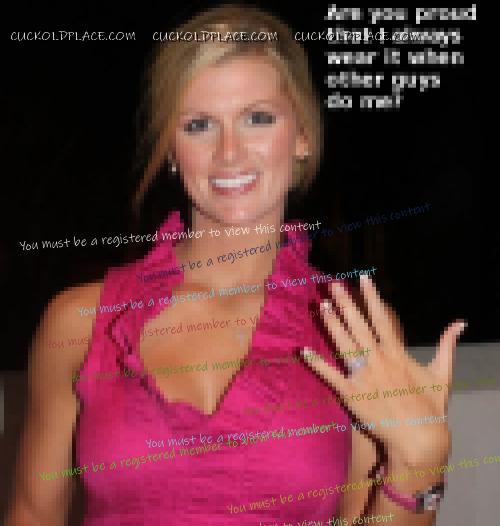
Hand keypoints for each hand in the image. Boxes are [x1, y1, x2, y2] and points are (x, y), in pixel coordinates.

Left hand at [301, 275, 465, 469]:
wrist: (419, 438)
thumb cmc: (431, 407)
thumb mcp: (442, 373)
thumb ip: (447, 345)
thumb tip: (459, 323)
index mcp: (397, 353)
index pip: (381, 318)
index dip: (371, 296)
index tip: (363, 278)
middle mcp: (378, 359)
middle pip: (358, 325)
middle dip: (345, 303)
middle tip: (332, 285)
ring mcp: (363, 376)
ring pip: (344, 343)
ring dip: (332, 324)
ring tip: (321, 306)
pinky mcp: (351, 394)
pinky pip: (330, 375)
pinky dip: (316, 364)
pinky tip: (304, 351)